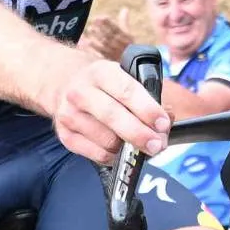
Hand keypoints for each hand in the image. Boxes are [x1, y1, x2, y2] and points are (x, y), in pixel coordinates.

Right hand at [49, 49, 167, 163]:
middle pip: (113, 117)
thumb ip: (148, 97)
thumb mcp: (123, 77)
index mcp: (101, 72)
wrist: (63, 84)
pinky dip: (113, 156)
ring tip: (137, 145)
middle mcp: (81, 92)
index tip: (163, 124)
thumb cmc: (103, 85)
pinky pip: (96, 154)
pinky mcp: (65, 135)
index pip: (127, 91)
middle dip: (139, 134)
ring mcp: (69, 114)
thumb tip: (166, 122)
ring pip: (106, 140)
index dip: (147, 109)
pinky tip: (119, 149)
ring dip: (127, 148)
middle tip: (157, 146)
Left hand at [83, 9, 140, 58]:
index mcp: (123, 36)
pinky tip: (88, 41)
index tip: (101, 17)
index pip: (115, 27)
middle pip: (108, 33)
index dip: (108, 22)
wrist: (129, 60)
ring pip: (104, 42)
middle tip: (94, 21)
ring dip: (97, 35)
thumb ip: (124, 21)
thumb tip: (125, 9)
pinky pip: (99, 51)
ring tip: (90, 29)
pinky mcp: (107, 56)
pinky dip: (94, 46)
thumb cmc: (128, 45)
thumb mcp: (128, 32)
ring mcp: (111, 49)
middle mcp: (117, 42)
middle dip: (101, 27)